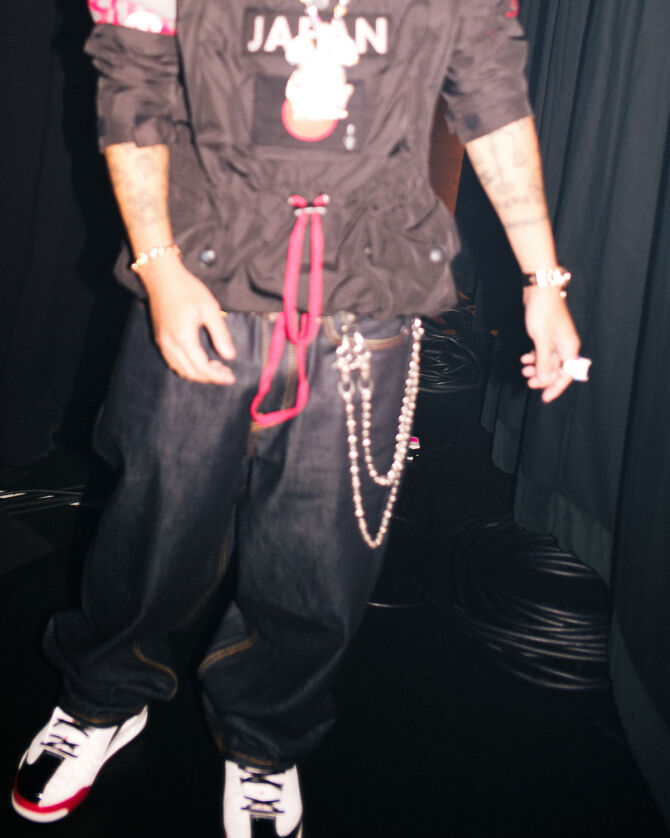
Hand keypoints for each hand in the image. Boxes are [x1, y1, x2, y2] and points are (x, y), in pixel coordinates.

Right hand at [139, 256, 236, 384]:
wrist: (161, 276)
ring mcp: (162, 343)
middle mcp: (170, 344)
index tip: (231, 378)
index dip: (218, 376)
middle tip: (226, 373)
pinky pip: (172, 362)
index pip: (202, 367)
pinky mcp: (159, 339)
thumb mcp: (210, 308)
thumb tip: (230, 356)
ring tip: (215, 368)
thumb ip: (220, 334)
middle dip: (209, 377)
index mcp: (184, 338)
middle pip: (190, 373)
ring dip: (198, 374)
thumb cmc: (187, 289)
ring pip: (180, 369)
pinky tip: (199, 360)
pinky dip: (187, 367)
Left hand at [521, 286, 580, 402]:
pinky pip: (543, 352)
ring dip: (537, 368)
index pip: (567, 375)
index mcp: (570, 347)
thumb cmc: (543, 312)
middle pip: (557, 370)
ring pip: (548, 361)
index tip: (544, 398)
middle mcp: (566, 345)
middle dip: (543, 378)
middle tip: (528, 383)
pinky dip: (534, 357)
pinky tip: (524, 359)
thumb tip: (545, 381)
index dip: (555, 388)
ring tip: (523, 370)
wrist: (539, 289)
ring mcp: (556, 340)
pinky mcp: (547, 335)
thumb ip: (544, 361)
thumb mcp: (541, 340)